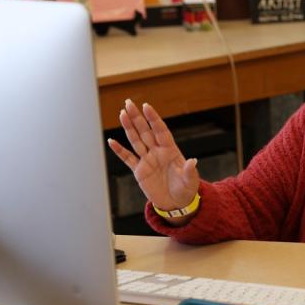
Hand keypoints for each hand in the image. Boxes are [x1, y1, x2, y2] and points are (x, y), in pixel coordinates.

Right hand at [107, 100, 199, 214]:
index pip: (160, 130)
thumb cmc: (186, 189)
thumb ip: (189, 171)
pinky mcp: (139, 171)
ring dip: (128, 128)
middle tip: (128, 102)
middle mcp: (157, 151)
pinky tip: (112, 141)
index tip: (146, 106)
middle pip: (145, 131)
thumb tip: (192, 161)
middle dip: (137, 117)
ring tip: (122, 114)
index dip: (153, 118)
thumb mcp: (190, 181)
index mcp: (170, 150)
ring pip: (135, 140)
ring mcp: (147, 160)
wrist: (176, 202)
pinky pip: (128, 158)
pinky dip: (119, 150)